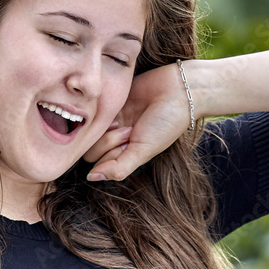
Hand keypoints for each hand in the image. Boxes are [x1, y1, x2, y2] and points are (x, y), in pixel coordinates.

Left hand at [83, 62, 191, 181]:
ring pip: (91, 133)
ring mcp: (112, 122)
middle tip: (129, 130)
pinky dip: (103, 113)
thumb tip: (91, 178)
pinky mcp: (110, 104)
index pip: (100, 164)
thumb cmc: (166, 123)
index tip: (130, 142)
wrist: (177, 90)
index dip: (110, 155)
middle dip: (109, 142)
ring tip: (125, 120)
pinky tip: (118, 108)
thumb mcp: (144, 150)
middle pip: (92, 149)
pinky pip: (94, 114)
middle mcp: (117, 140)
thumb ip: (119, 168)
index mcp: (126, 154)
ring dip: (106, 127)